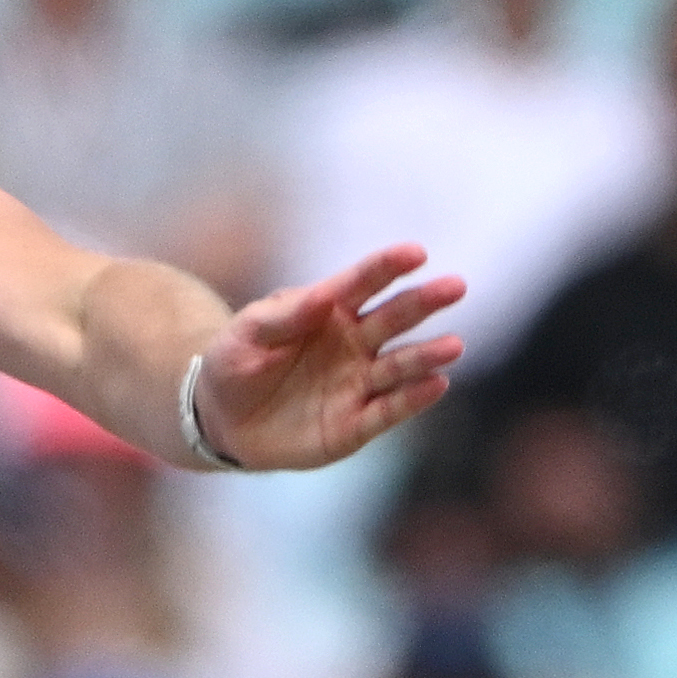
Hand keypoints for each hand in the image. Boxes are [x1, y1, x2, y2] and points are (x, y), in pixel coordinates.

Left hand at [193, 246, 465, 472]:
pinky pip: (387, 410)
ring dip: (427, 356)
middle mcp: (353, 343)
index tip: (416, 253)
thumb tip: (322, 297)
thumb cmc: (235, 363)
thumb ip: (283, 316)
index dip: (388, 267)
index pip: (362, 283)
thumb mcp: (246, 334)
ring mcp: (357, 383)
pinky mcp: (354, 424)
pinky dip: (412, 399)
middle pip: (393, 319)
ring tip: (454, 346)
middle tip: (455, 286)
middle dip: (423, 302)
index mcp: (328, 310)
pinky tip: (437, 384)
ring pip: (399, 366)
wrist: (221, 419)